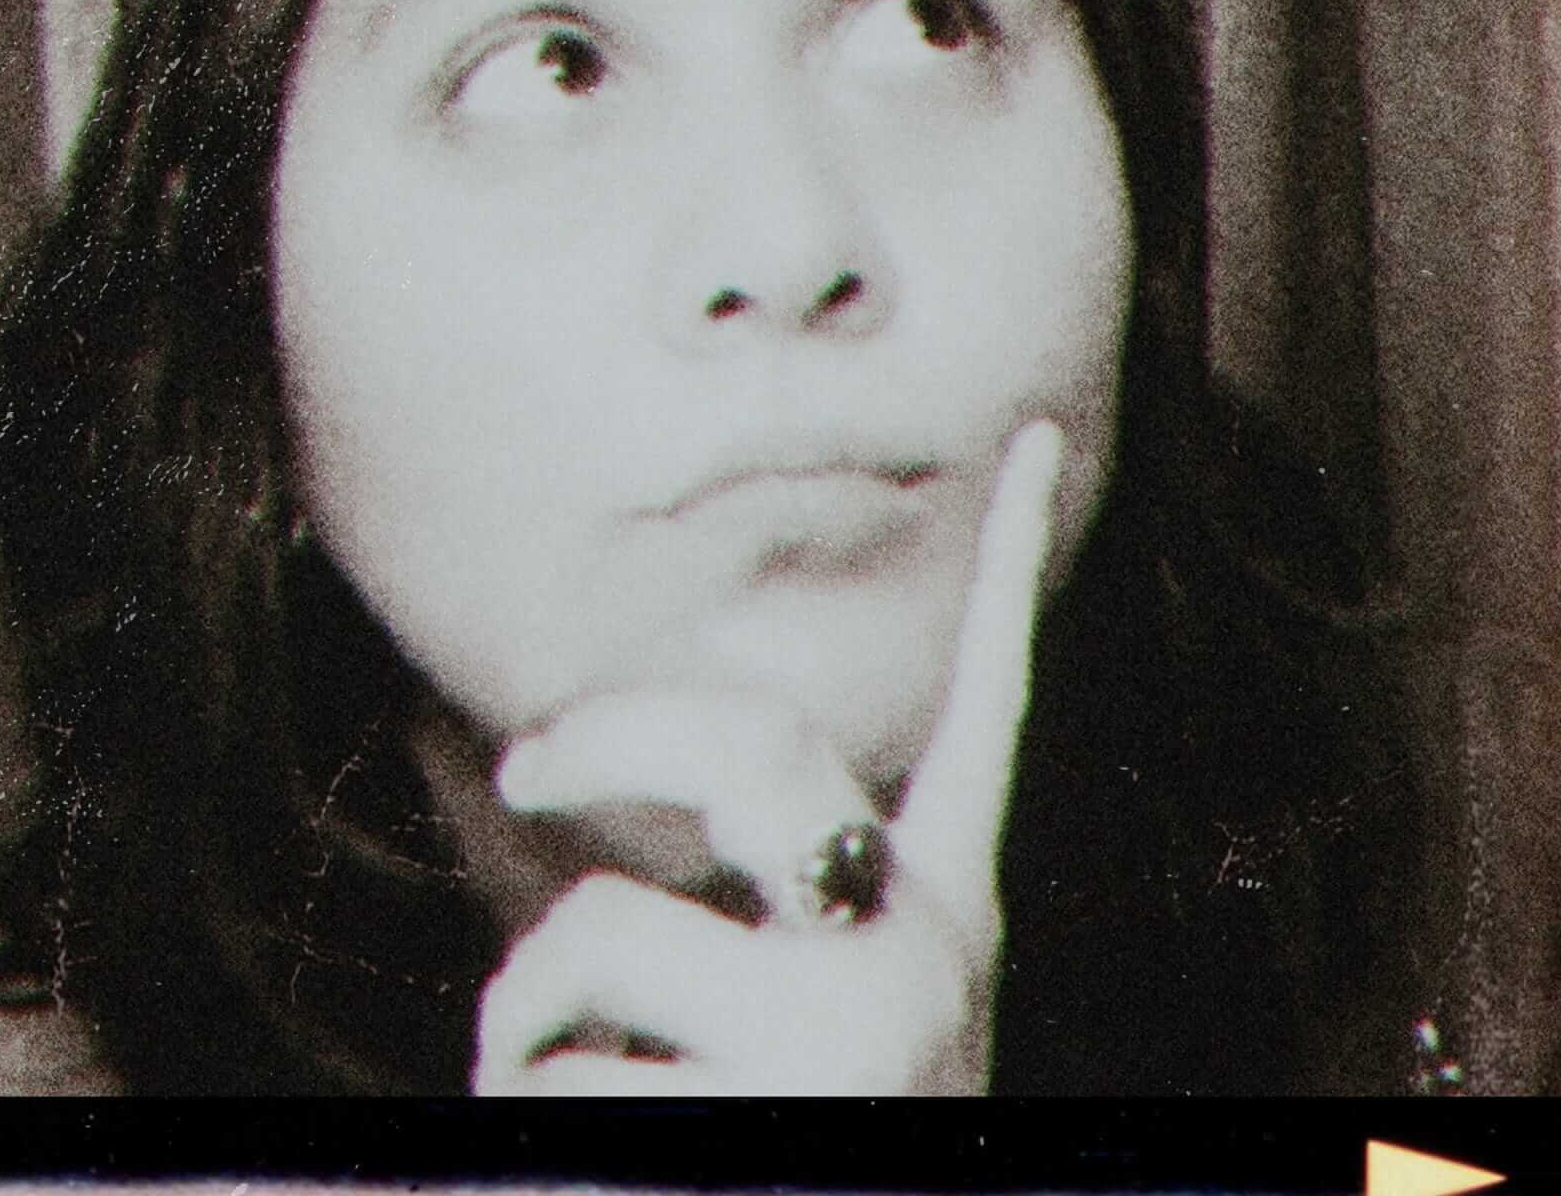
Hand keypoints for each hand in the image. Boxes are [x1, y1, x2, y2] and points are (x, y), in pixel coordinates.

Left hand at [471, 417, 1064, 1097]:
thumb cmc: (810, 1151)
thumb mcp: (839, 1032)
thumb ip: (773, 932)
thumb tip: (580, 932)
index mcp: (946, 923)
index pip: (988, 714)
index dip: (1015, 570)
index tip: (1036, 437)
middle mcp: (917, 955)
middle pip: (760, 737)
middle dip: (615, 727)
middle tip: (524, 766)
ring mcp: (853, 1031)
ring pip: (606, 926)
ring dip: (525, 1008)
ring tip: (538, 1078)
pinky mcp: (775, 1115)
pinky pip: (562, 1077)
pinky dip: (524, 1110)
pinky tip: (574, 1165)